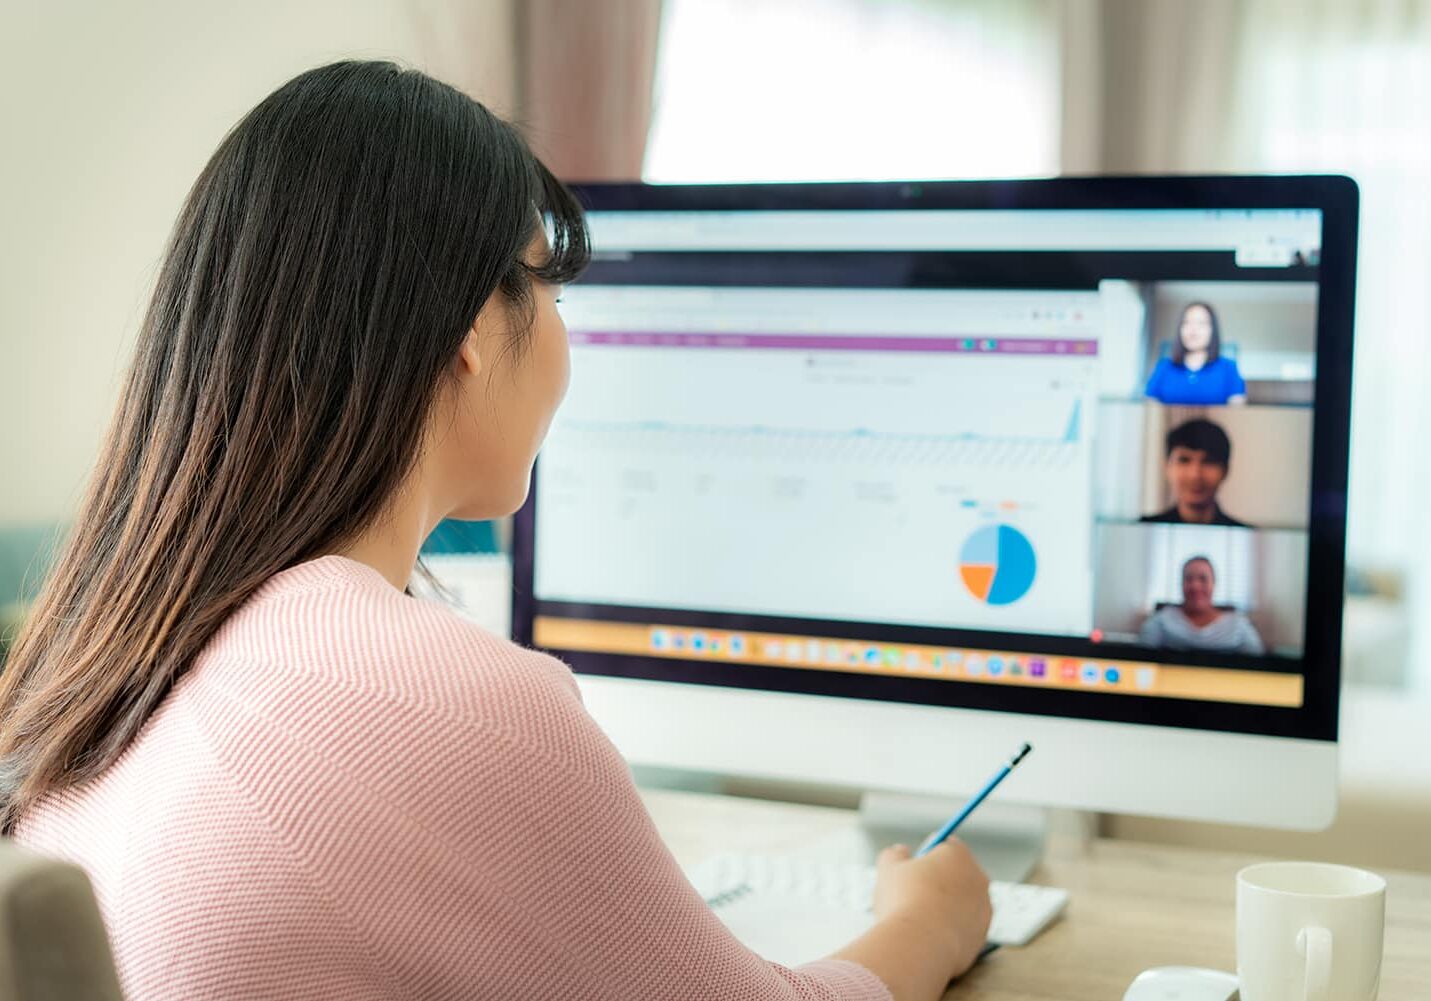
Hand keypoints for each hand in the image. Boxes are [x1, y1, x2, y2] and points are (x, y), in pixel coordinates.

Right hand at [873, 839, 991, 979]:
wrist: (919, 945)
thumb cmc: (903, 901)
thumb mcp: (889, 867)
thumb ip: (895, 854)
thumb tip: (900, 853)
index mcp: (959, 855)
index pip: (947, 845)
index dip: (929, 853)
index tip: (915, 863)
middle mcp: (978, 879)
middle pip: (957, 874)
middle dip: (939, 881)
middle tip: (913, 892)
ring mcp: (984, 910)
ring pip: (962, 903)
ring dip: (946, 906)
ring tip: (920, 918)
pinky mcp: (982, 936)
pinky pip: (963, 928)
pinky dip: (949, 930)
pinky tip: (929, 936)